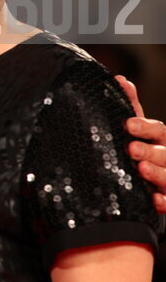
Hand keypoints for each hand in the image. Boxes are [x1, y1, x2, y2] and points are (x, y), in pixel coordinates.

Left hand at [117, 75, 165, 213]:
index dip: (145, 127)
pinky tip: (155, 199)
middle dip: (150, 151)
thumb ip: (131, 106)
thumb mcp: (137, 129)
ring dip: (157, 173)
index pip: (158, 130)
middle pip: (165, 153)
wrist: (152, 183)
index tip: (128, 124)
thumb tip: (120, 80)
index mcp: (161, 139)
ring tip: (141, 169)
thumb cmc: (143, 149)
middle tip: (132, 149)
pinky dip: (164, 201)